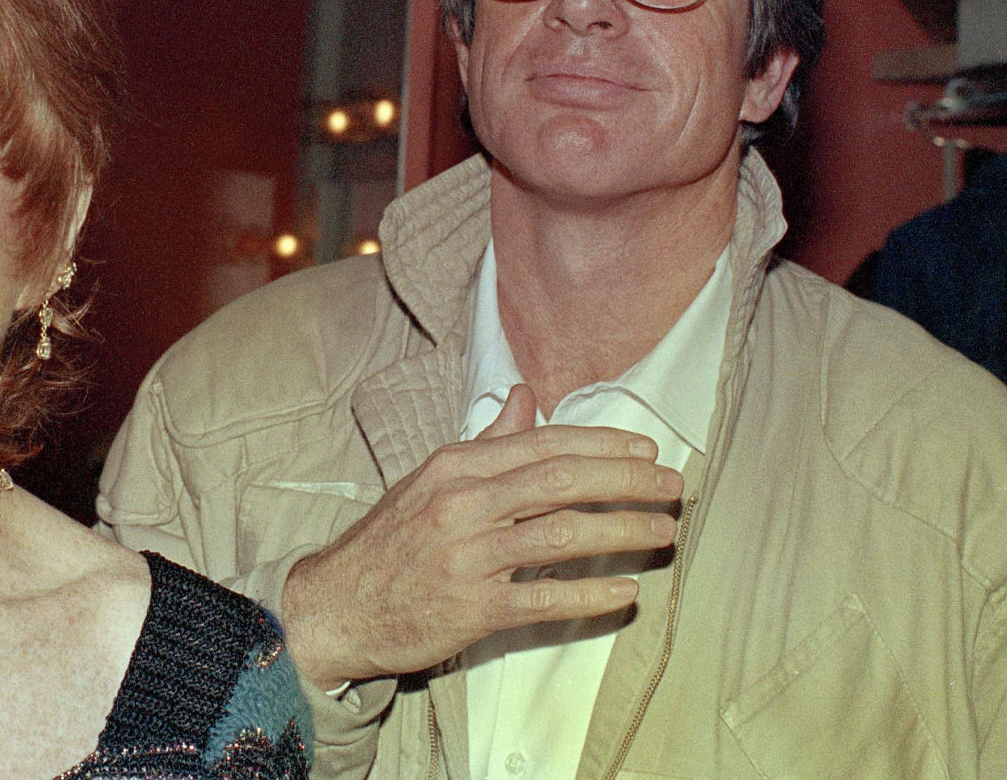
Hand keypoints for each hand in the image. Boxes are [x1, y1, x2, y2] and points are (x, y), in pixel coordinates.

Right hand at [280, 385, 681, 688]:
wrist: (334, 606)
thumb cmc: (390, 542)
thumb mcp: (431, 480)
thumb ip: (487, 441)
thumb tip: (527, 396)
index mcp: (456, 466)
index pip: (543, 444)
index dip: (602, 445)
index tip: (645, 451)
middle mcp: (462, 504)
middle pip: (561, 481)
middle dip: (626, 482)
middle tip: (672, 486)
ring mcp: (468, 556)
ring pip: (561, 535)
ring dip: (621, 532)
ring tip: (662, 533)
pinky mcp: (471, 609)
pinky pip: (542, 599)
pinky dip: (589, 596)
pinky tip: (625, 592)